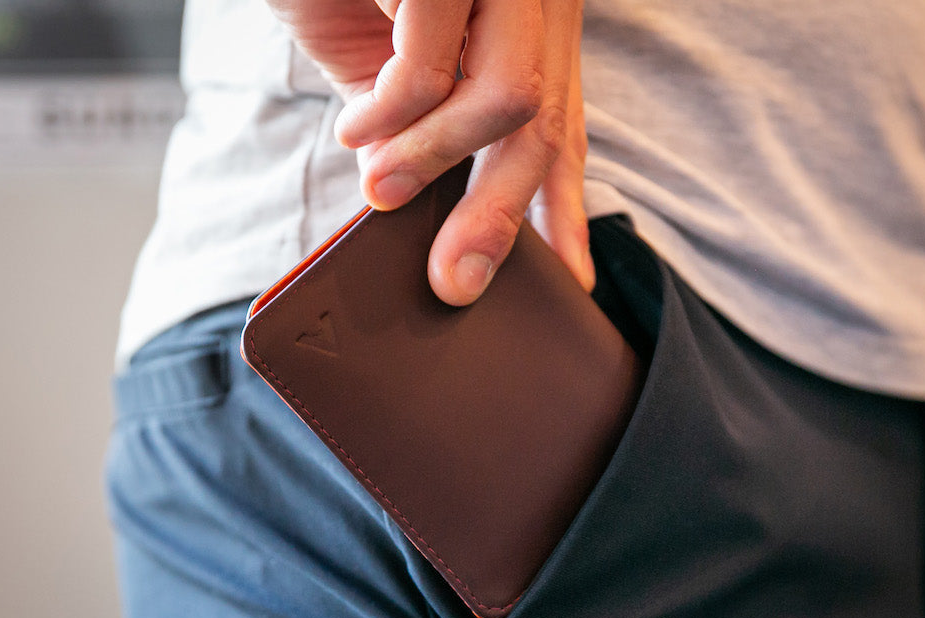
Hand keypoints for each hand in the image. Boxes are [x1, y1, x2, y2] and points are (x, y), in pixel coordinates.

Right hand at [265, 0, 592, 304]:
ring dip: (434, 163)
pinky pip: (432, 66)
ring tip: (379, 193)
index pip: (562, 113)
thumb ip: (402, 108)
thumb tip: (402, 184)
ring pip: (509, 100)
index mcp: (527, 10)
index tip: (568, 276)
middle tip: (457, 283)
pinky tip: (356, 130)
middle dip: (501, 217)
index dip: (565, 200)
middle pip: (545, 119)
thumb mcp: (376, 47)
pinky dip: (389, 116)